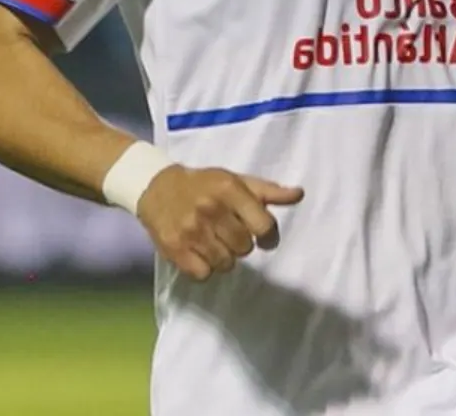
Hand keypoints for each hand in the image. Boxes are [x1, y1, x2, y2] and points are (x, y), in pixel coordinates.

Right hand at [135, 165, 303, 280]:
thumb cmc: (204, 185)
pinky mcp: (174, 249)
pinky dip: (204, 267)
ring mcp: (191, 231)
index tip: (262, 235)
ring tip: (213, 242)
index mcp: (229, 190)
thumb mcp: (236, 180)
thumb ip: (268, 191)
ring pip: (226, 264)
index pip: (264, 226)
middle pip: (245, 248)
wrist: (157, 188)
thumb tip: (299, 194)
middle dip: (241, 244)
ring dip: (224, 257)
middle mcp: (210, 209)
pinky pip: (204, 274)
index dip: (267, 235)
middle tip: (229, 233)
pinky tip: (199, 252)